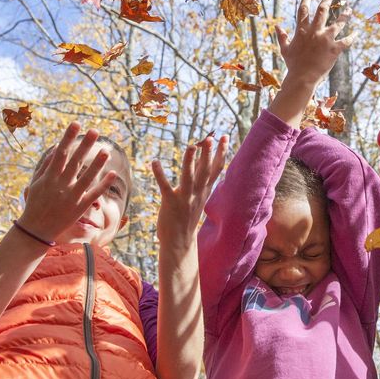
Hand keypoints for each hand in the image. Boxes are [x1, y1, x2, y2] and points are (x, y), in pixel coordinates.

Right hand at [18, 123, 117, 242]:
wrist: (36, 230)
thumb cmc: (35, 203)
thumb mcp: (36, 183)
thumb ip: (46, 167)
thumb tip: (55, 150)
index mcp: (49, 177)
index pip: (61, 153)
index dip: (68, 138)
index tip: (76, 124)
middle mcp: (61, 185)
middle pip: (75, 162)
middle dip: (85, 145)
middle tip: (95, 131)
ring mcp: (71, 197)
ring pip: (87, 178)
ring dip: (97, 164)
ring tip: (106, 150)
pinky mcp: (79, 208)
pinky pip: (94, 194)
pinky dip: (103, 184)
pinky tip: (112, 173)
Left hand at [152, 136, 227, 251]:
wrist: (180, 242)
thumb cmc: (186, 217)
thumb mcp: (197, 197)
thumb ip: (199, 179)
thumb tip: (202, 161)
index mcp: (204, 190)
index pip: (216, 168)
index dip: (221, 152)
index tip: (225, 136)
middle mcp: (197, 193)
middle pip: (205, 170)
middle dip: (209, 154)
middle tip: (211, 137)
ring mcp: (184, 198)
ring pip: (189, 177)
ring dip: (190, 161)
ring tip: (191, 146)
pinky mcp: (170, 203)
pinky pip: (165, 187)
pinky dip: (159, 174)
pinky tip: (154, 162)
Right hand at [275, 0, 353, 89]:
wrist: (302, 77)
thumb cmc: (293, 64)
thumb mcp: (285, 49)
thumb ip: (282, 36)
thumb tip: (277, 26)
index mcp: (302, 31)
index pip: (303, 11)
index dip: (305, 1)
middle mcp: (314, 31)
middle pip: (322, 10)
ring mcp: (325, 39)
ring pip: (338, 24)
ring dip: (344, 15)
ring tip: (349, 9)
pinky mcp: (334, 49)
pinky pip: (346, 41)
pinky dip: (352, 37)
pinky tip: (356, 33)